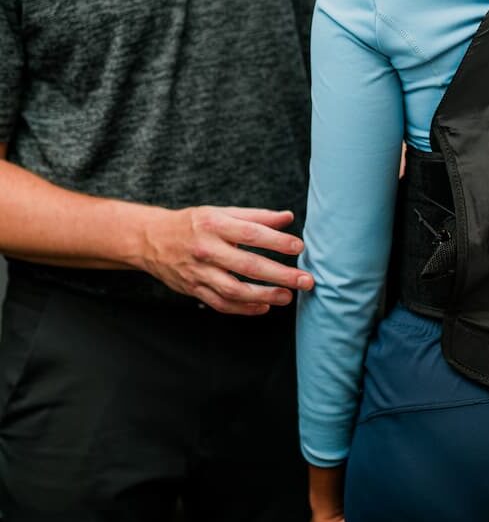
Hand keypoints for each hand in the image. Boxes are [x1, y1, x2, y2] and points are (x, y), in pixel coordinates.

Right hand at [138, 206, 313, 313]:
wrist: (151, 239)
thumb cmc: (193, 223)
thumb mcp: (222, 212)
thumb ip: (256, 216)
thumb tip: (288, 217)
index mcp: (215, 225)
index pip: (252, 234)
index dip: (277, 241)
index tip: (299, 247)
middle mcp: (207, 250)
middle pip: (248, 266)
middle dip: (280, 275)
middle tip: (305, 280)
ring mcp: (199, 273)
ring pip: (235, 290)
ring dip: (264, 296)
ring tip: (287, 297)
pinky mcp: (194, 290)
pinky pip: (221, 304)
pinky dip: (244, 309)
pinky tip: (264, 307)